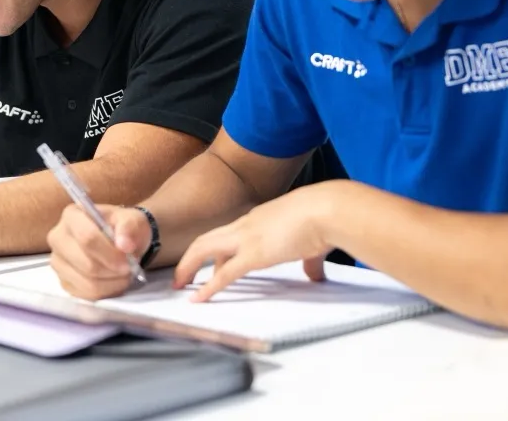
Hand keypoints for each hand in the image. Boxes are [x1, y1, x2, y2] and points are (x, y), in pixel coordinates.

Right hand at [47, 204, 150, 299]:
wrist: (119, 241)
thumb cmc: (122, 228)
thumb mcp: (132, 220)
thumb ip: (129, 227)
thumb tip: (124, 245)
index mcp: (72, 215)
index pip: (87, 238)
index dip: (110, 253)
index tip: (129, 259)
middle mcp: (58, 238)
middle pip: (87, 264)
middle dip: (113, 269)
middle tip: (130, 267)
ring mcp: (58, 262)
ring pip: (88, 282)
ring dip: (112, 281)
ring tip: (124, 272)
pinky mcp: (64, 282)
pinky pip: (86, 294)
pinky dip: (106, 290)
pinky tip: (114, 280)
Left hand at [173, 183, 335, 301]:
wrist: (327, 209)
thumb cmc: (325, 217)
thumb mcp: (312, 239)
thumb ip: (309, 259)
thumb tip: (315, 274)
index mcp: (259, 218)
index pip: (229, 236)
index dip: (217, 253)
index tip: (210, 266)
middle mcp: (247, 225)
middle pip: (207, 239)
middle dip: (191, 258)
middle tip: (181, 276)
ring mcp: (247, 237)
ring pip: (204, 249)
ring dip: (188, 266)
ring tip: (179, 285)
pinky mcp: (254, 254)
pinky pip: (224, 274)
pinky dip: (208, 287)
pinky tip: (198, 299)